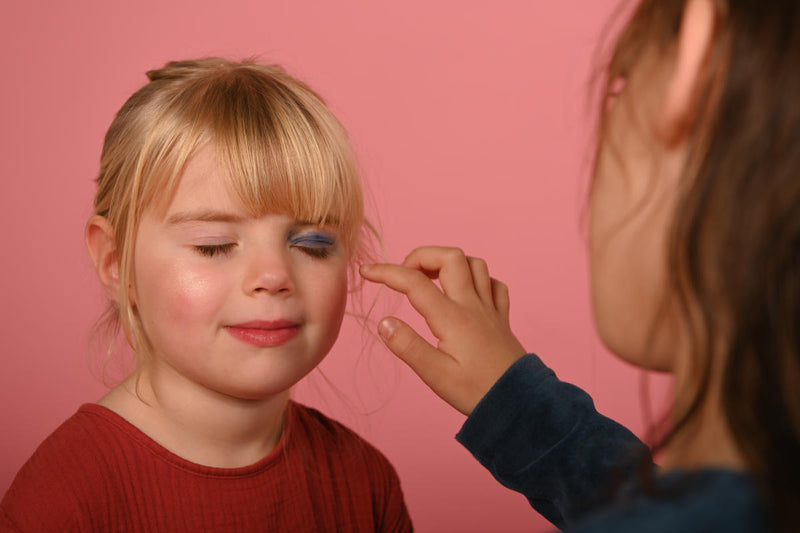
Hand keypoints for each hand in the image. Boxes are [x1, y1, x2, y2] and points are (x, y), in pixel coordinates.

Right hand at [360, 246, 526, 414]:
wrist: (519, 403)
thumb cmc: (476, 392)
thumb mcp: (435, 376)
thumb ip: (408, 347)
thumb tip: (384, 322)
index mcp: (451, 318)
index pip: (414, 282)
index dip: (386, 272)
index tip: (366, 272)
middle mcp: (472, 306)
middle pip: (450, 257)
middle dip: (422, 255)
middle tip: (405, 275)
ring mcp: (490, 309)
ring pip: (474, 264)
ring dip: (450, 263)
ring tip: (431, 280)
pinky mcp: (502, 319)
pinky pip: (493, 284)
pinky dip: (477, 279)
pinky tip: (465, 293)